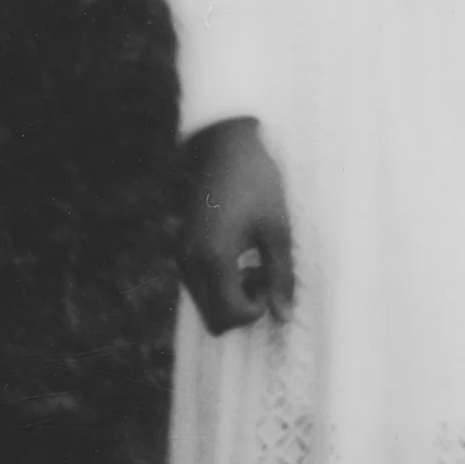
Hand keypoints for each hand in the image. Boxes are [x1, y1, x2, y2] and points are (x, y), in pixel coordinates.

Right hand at [175, 117, 295, 334]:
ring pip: (205, 303)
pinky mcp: (182, 246)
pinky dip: (220, 282)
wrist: (224, 144)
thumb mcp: (277, 229)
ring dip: (231, 295)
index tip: (272, 281)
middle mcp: (190, 262)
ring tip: (254, 262)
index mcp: (213, 259)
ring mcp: (182, 254)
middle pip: (213, 319)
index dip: (256, 310)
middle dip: (242, 307)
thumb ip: (281, 276)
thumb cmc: (257, 182)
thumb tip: (283, 316)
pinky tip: (240, 254)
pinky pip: (199, 283)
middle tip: (264, 275)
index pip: (229, 317)